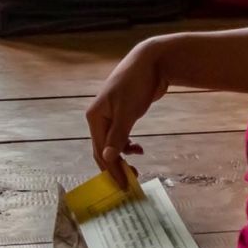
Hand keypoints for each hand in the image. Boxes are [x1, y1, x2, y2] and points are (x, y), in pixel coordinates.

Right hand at [86, 38, 169, 187]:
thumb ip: (118, 136)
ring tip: (137, 167)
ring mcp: (110, 115)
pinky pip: (120, 136)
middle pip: (103, 149)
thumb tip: (107, 158)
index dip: (111, 169)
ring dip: (123, 156)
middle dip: (116, 166)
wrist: (152, 61)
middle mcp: (99, 117)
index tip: (123, 185)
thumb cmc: (137, 83)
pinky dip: (128, 144)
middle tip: (131, 181)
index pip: (100, 150)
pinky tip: (139, 149)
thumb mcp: (128, 111)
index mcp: (95, 117)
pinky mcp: (122, 113)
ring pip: (112, 143)